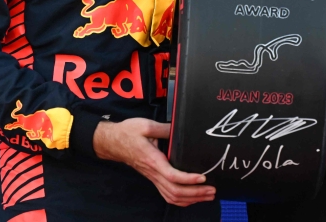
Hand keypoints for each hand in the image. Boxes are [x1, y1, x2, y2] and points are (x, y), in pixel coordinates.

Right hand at [92, 118, 214, 206]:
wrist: (113, 142)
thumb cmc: (128, 133)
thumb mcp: (145, 125)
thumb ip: (164, 128)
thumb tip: (179, 129)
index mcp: (153, 160)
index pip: (172, 176)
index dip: (188, 179)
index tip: (202, 177)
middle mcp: (153, 173)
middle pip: (175, 191)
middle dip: (195, 193)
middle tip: (212, 190)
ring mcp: (153, 178)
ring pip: (172, 196)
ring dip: (191, 199)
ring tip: (207, 195)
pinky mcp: (153, 178)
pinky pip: (167, 195)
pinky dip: (181, 200)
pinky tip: (192, 198)